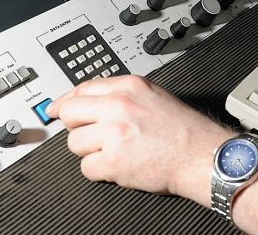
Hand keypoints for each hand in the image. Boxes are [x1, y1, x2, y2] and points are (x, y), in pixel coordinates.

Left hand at [46, 75, 231, 203]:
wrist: (200, 154)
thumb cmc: (182, 129)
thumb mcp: (153, 95)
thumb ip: (121, 94)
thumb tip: (88, 98)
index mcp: (128, 86)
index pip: (81, 88)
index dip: (67, 101)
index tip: (57, 108)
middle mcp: (118, 106)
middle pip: (70, 113)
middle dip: (76, 126)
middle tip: (91, 135)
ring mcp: (114, 133)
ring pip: (74, 143)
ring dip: (89, 151)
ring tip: (112, 151)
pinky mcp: (113, 161)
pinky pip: (86, 168)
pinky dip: (99, 170)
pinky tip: (117, 165)